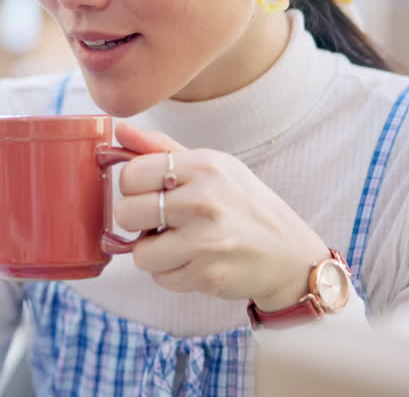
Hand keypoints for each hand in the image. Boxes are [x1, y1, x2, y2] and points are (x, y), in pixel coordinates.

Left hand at [113, 122, 329, 310]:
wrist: (289, 255)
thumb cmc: (244, 205)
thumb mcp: (212, 166)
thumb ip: (162, 149)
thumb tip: (119, 130)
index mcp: (203, 166)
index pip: (131, 174)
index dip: (132, 187)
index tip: (149, 192)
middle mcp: (204, 201)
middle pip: (126, 213)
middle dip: (137, 221)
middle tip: (160, 221)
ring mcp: (206, 241)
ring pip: (139, 253)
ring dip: (153, 252)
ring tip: (178, 243)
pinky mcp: (207, 275)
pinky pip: (161, 278)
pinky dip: (171, 273)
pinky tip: (194, 261)